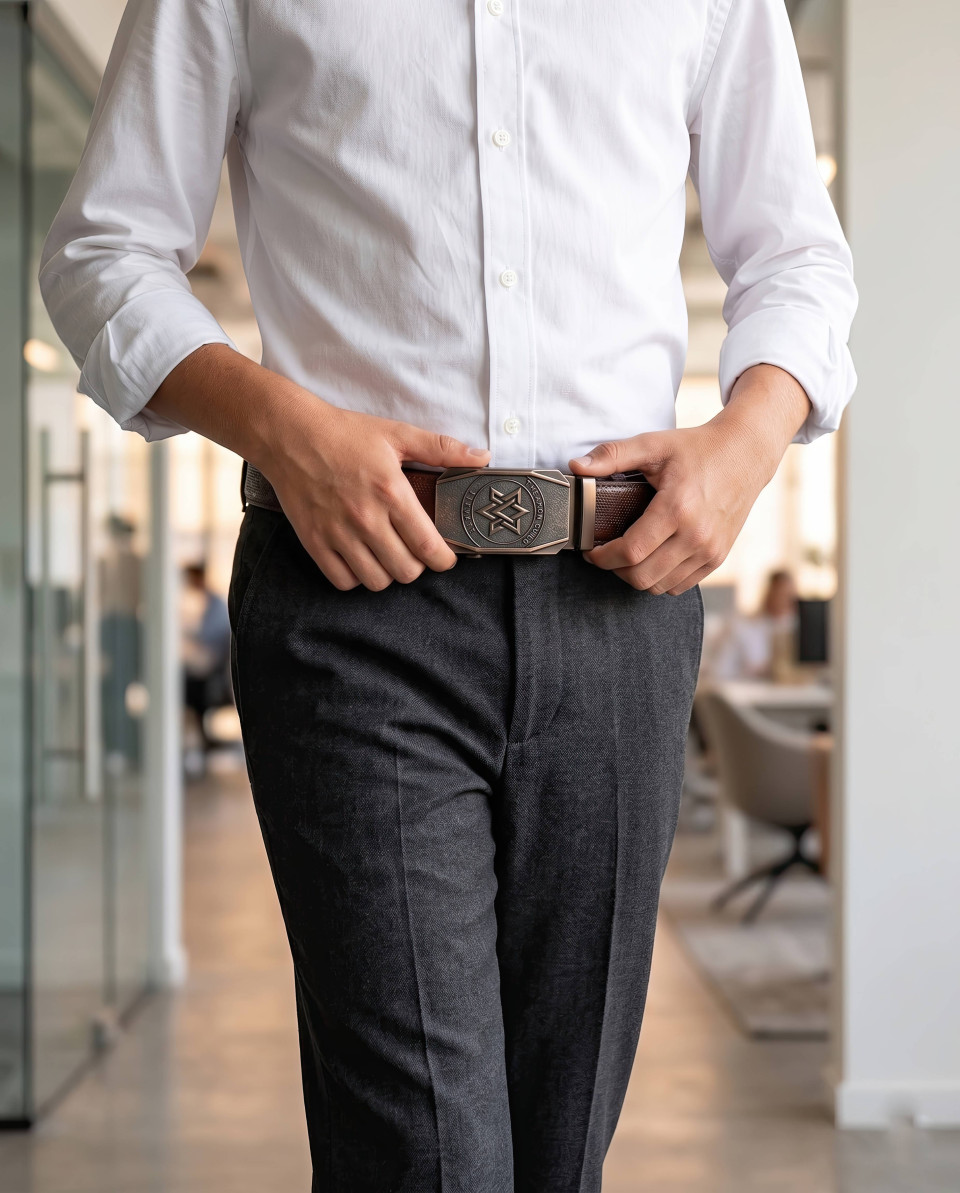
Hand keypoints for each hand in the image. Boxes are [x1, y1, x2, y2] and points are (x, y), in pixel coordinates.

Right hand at [146, 344, 490, 591]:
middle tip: (413, 552)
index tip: (446, 558)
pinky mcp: (314, 542)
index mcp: (392, 493)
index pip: (429, 548)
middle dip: (416, 566)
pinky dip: (355, 576)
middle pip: (405, 571)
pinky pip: (343, 580)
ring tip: (387, 556)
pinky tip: (360, 558)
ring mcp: (338, 533)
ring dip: (387, 574)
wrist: (290, 434)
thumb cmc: (346, 433)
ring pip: (376, 581)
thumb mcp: (398, 434)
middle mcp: (366, 518)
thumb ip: (442, 449)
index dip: (445, 561)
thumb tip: (482, 457)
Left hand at [568, 365, 812, 593]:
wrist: (746, 453)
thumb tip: (577, 467)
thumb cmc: (699, 448)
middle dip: (615, 570)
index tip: (591, 551)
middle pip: (642, 576)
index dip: (603, 558)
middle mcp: (697, 536)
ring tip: (626, 557)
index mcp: (678, 509)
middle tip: (605, 555)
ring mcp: (710, 550)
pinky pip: (680, 586)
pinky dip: (660, 579)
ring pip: (660, 586)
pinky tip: (651, 559)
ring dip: (636, 576)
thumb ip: (613, 455)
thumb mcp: (654, 444)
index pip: (631, 552)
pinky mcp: (718, 557)